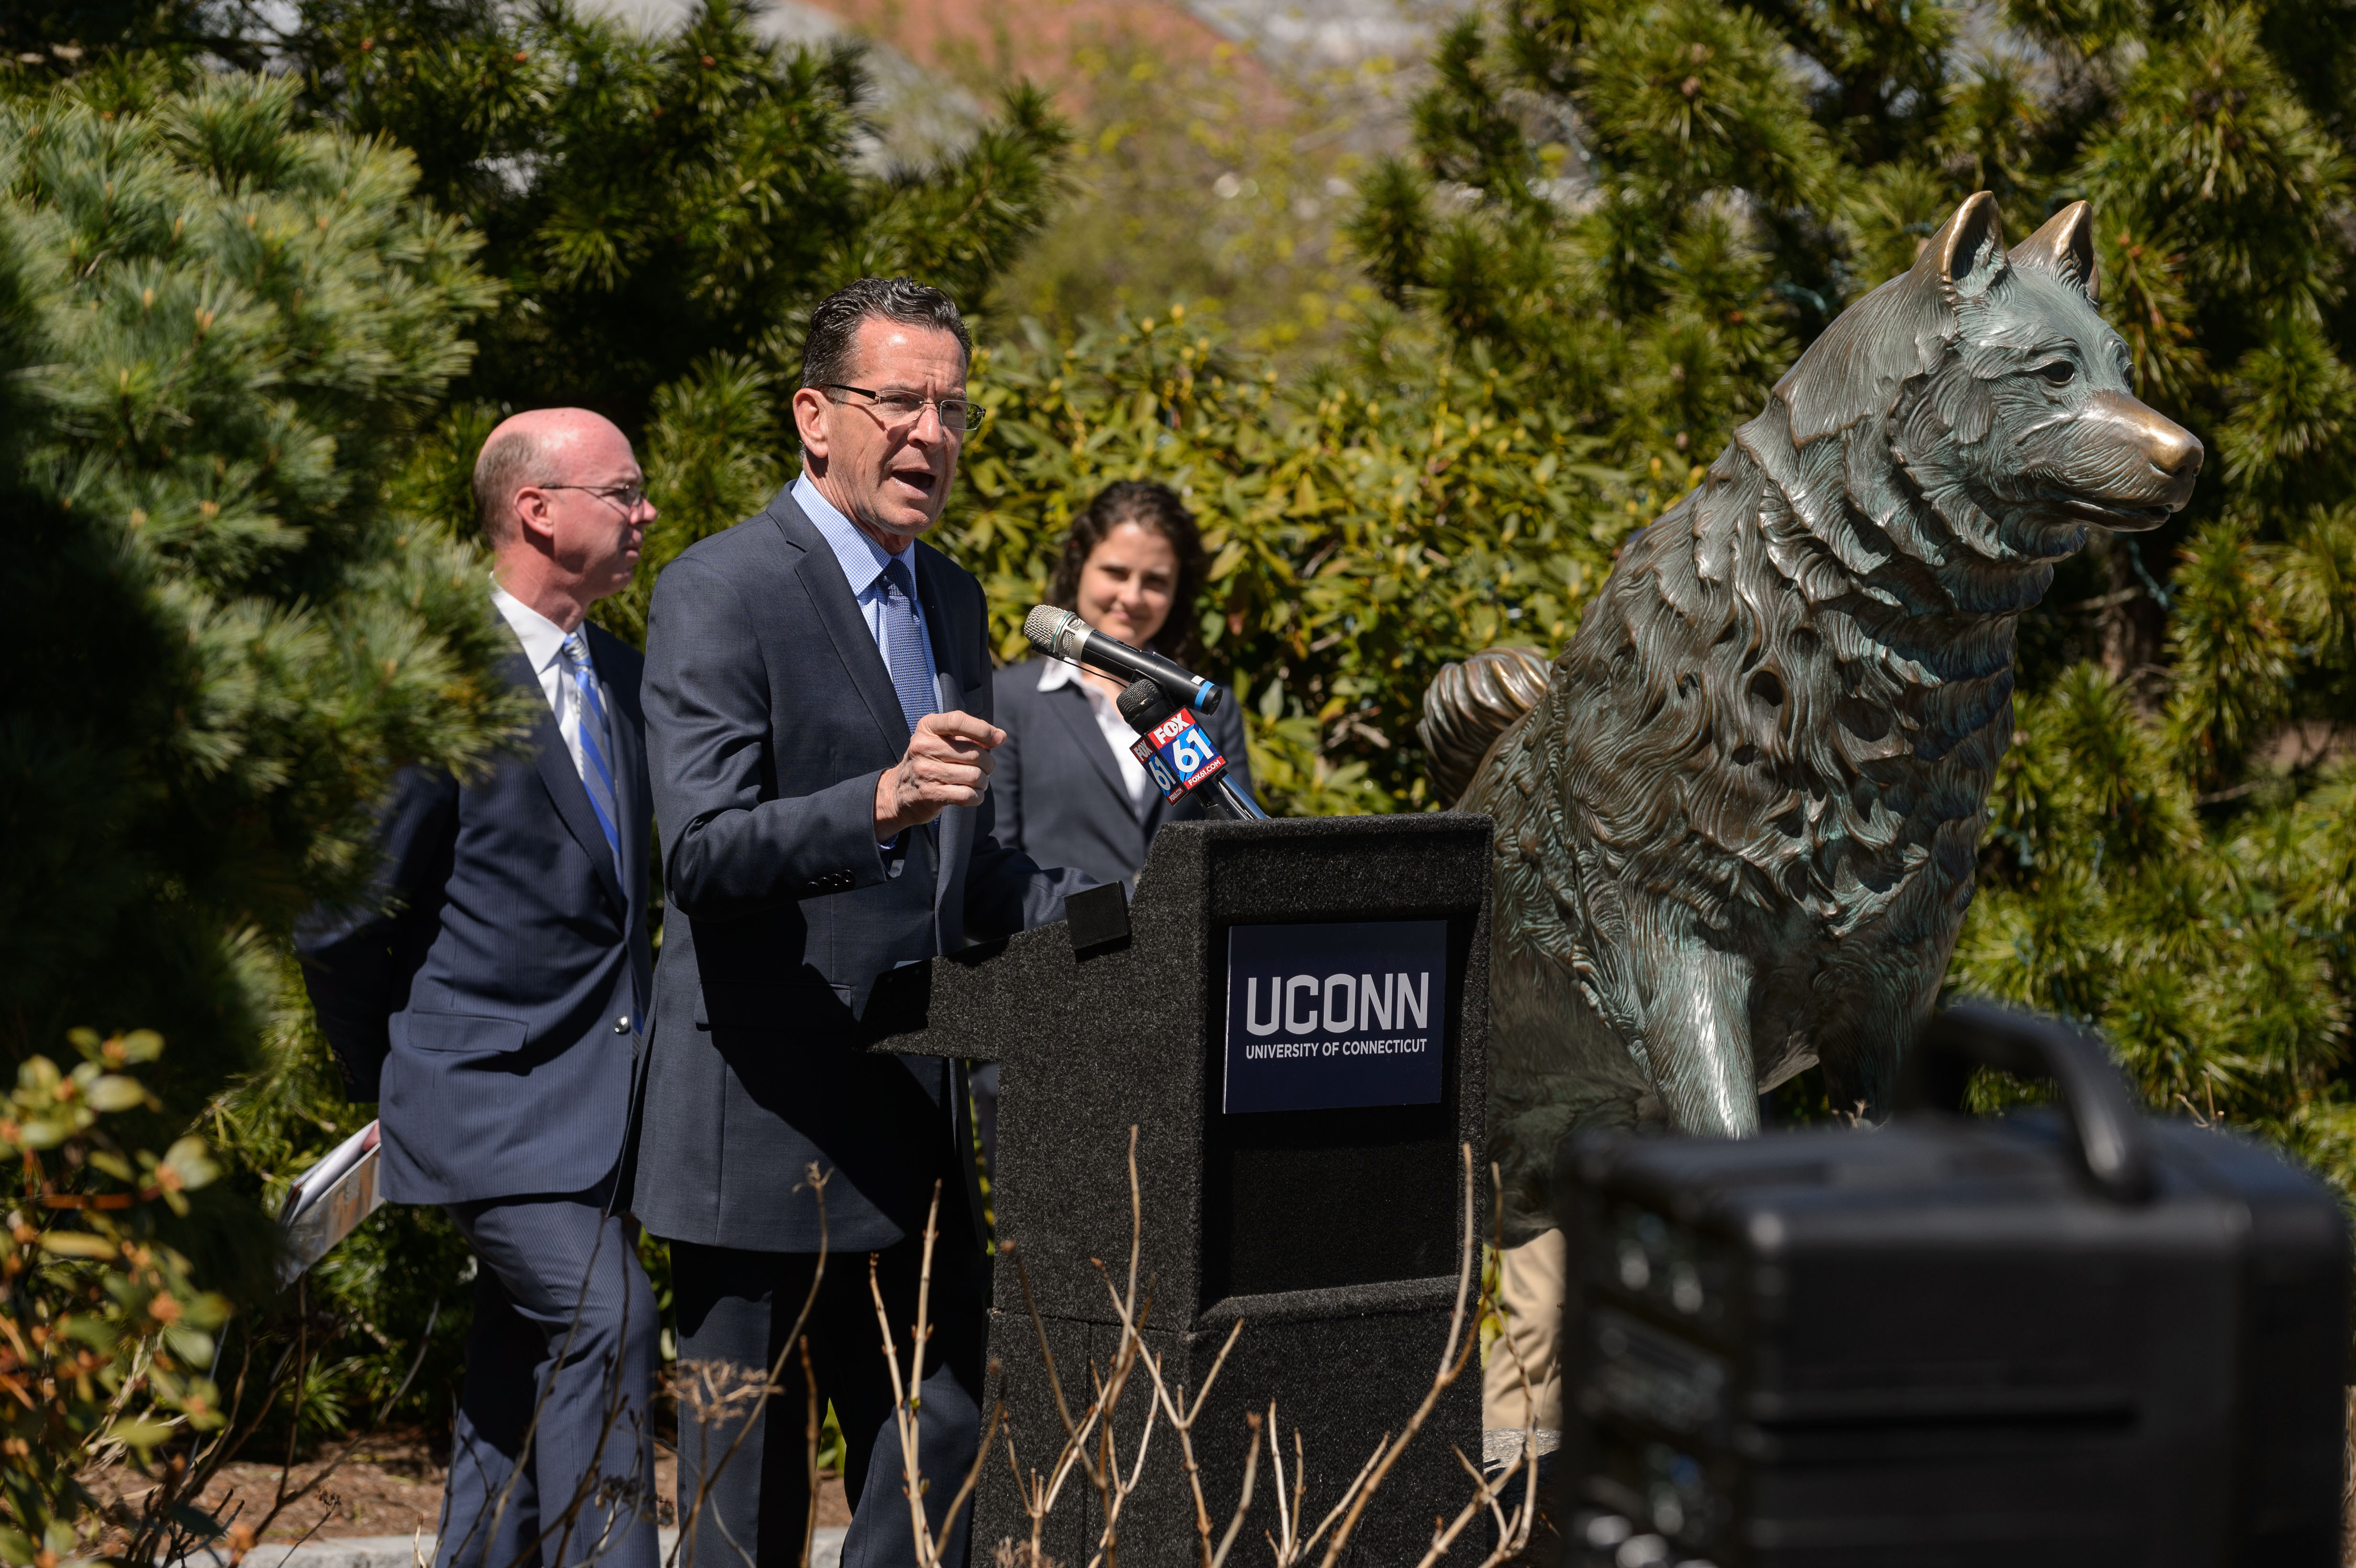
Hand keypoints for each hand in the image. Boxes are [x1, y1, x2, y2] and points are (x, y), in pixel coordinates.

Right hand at [876, 710, 1002, 838]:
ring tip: (977, 782)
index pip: (958, 721)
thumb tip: (1001, 736)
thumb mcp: (943, 740)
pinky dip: (977, 796)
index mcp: (927, 727)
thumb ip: (972, 735)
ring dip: (983, 782)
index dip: (983, 729)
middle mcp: (922, 746)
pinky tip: (972, 794)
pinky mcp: (930, 794)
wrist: (899, 792)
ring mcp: (925, 771)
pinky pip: (968, 795)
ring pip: (975, 776)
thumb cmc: (931, 761)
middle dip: (988, 763)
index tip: (999, 738)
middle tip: (984, 768)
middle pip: (974, 753)